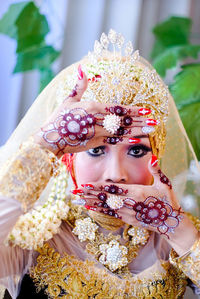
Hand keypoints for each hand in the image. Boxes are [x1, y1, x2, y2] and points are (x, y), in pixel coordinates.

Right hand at [33, 65, 156, 156]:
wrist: (51, 139)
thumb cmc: (59, 118)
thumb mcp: (69, 100)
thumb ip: (79, 86)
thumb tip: (82, 69)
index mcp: (93, 107)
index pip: (118, 108)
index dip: (133, 110)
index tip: (146, 110)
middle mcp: (98, 120)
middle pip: (123, 120)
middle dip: (140, 120)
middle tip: (155, 120)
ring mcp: (98, 133)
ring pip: (122, 131)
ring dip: (137, 130)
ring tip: (150, 129)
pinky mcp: (95, 143)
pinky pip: (114, 142)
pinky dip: (126, 140)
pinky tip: (137, 140)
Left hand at [77, 155, 182, 238]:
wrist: (170, 222)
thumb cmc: (167, 201)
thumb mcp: (164, 184)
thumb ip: (156, 170)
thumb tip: (152, 156)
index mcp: (136, 193)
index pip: (112, 189)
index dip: (97, 187)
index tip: (85, 185)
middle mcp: (129, 204)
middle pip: (104, 198)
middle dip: (89, 194)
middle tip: (74, 192)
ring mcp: (127, 213)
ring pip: (105, 207)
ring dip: (90, 202)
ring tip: (77, 200)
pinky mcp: (128, 219)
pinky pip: (110, 213)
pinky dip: (99, 210)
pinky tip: (90, 208)